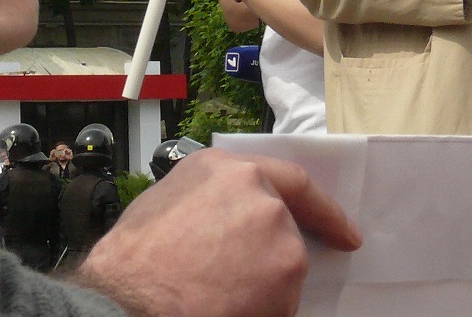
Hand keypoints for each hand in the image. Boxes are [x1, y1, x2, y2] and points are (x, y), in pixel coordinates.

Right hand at [77, 148, 359, 316]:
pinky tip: (229, 310)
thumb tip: (228, 222)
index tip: (345, 233)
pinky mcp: (287, 268)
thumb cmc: (133, 261)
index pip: (291, 182)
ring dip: (260, 288)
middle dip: (266, 259)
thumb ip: (211, 202)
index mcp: (226, 169)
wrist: (125, 299)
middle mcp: (260, 192)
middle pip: (282, 230)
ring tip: (218, 298)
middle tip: (241, 283)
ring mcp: (278, 229)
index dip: (321, 210)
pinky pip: (282, 299)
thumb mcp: (167, 204)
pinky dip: (264, 310)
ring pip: (282, 268)